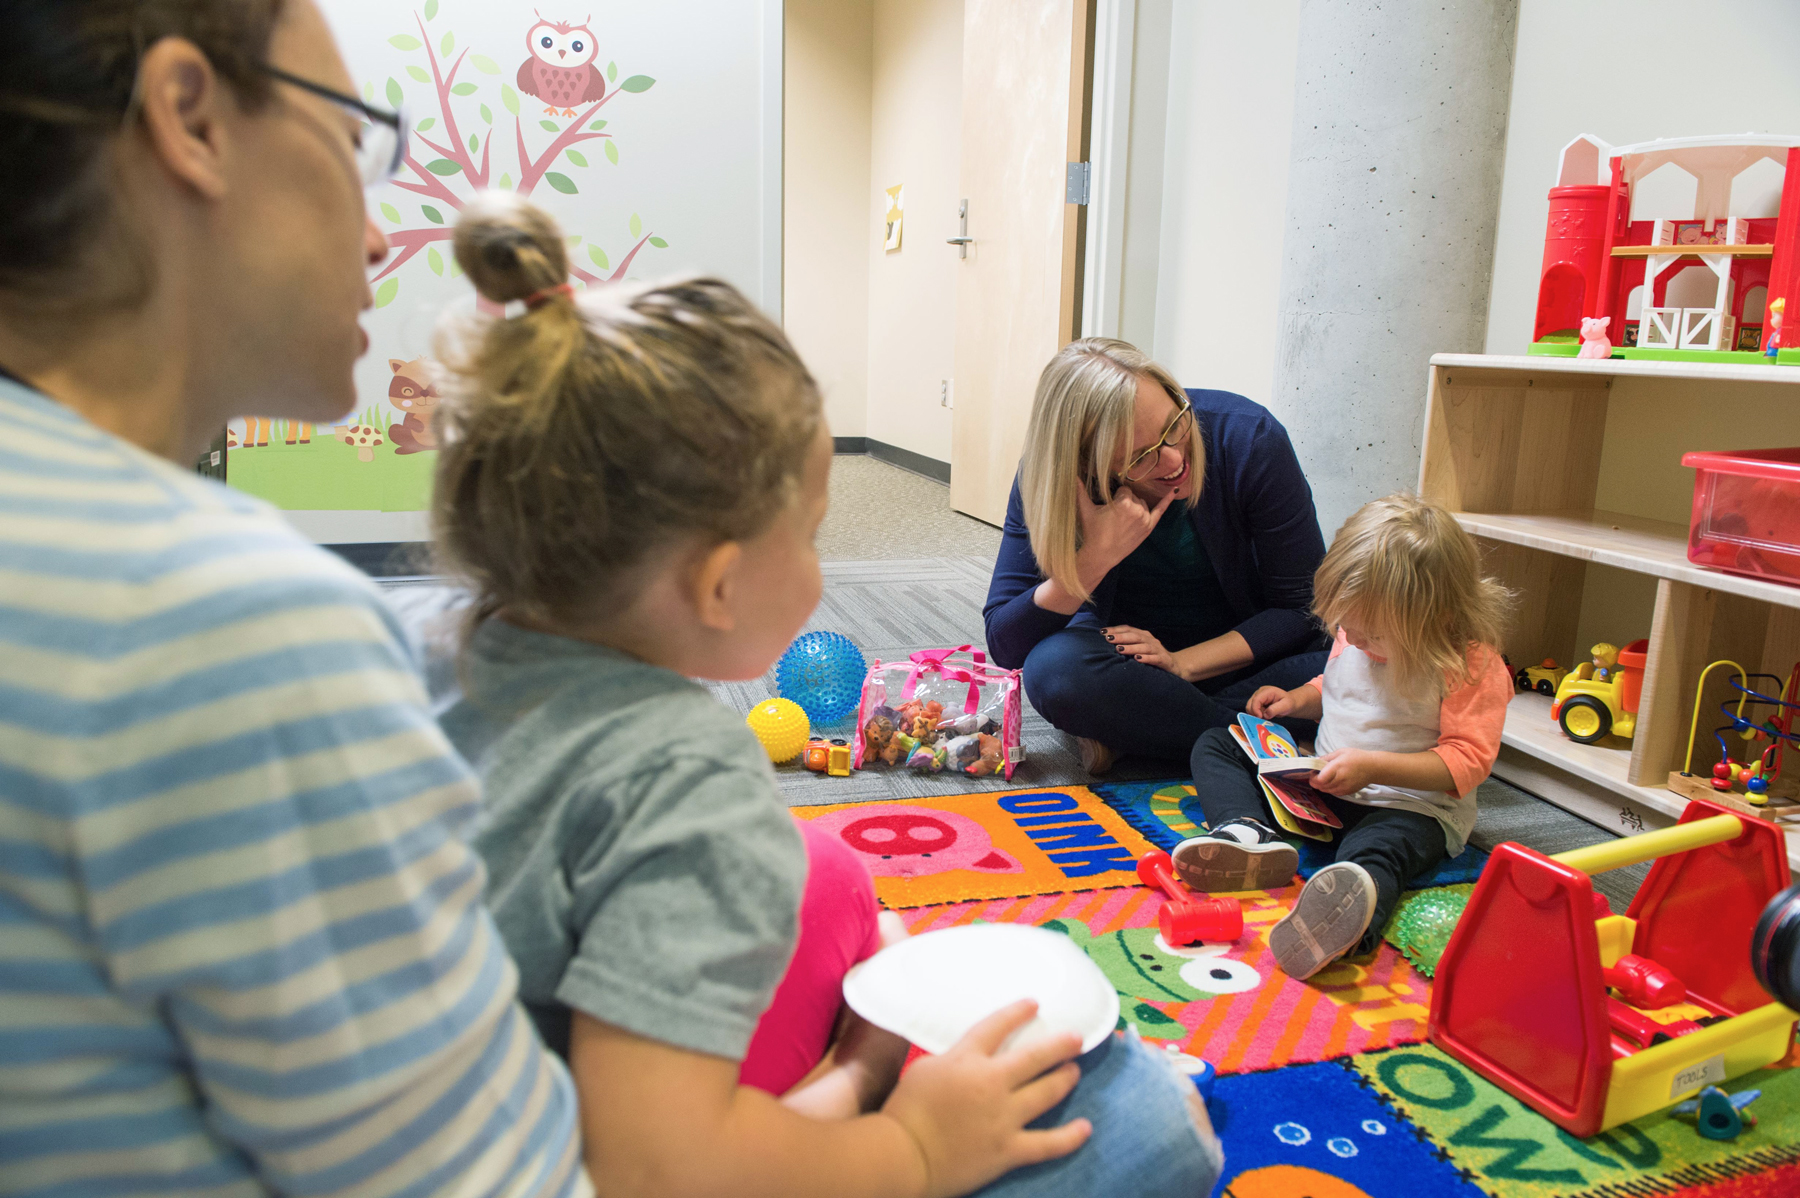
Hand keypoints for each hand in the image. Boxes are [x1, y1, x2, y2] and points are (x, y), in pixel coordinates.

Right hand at [882, 1000, 1090, 1197]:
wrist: (903, 1156)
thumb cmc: (904, 1111)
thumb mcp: (924, 1070)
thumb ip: (951, 1060)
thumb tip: (966, 1057)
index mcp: (966, 1059)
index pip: (997, 1026)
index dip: (1018, 1012)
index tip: (1034, 1003)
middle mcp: (992, 1083)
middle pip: (1035, 1056)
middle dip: (1060, 1044)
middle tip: (1077, 1038)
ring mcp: (1004, 1117)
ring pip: (1047, 1092)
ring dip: (1065, 1078)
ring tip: (1074, 1071)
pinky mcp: (1009, 1150)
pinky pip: (1048, 1144)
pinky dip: (1070, 1136)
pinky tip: (1086, 1128)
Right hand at [1075, 479, 1172, 581]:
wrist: (1100, 555)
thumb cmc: (1092, 532)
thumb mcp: (1085, 510)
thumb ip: (1080, 491)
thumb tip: (1071, 475)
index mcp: (1124, 503)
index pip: (1124, 490)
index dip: (1116, 497)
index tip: (1109, 506)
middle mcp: (1138, 509)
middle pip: (1134, 496)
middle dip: (1125, 502)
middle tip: (1114, 516)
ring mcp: (1145, 519)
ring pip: (1142, 504)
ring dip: (1135, 507)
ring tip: (1123, 519)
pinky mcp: (1149, 528)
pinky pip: (1161, 511)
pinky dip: (1167, 500)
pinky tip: (1174, 490)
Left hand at [1104, 624, 1181, 676]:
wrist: (1175, 666)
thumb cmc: (1152, 657)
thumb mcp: (1139, 648)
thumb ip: (1127, 645)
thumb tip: (1107, 642)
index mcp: (1143, 635)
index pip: (1129, 629)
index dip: (1116, 629)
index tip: (1102, 632)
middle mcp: (1151, 640)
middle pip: (1135, 636)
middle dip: (1121, 637)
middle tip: (1108, 639)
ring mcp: (1158, 649)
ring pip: (1144, 647)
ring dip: (1131, 647)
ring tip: (1119, 649)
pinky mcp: (1164, 660)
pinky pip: (1155, 658)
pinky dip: (1146, 658)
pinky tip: (1137, 659)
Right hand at [1246, 685, 1294, 717]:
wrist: (1289, 703)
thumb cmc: (1289, 703)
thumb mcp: (1286, 706)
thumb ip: (1275, 709)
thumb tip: (1265, 714)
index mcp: (1267, 691)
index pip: (1256, 700)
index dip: (1256, 709)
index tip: (1261, 717)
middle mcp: (1259, 692)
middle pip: (1250, 704)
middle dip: (1255, 713)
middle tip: (1265, 717)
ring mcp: (1257, 697)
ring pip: (1249, 708)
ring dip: (1256, 714)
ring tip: (1266, 715)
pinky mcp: (1256, 702)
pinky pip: (1252, 710)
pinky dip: (1256, 714)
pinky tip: (1264, 714)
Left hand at [1312, 748, 1378, 795]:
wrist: (1373, 768)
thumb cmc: (1357, 757)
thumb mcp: (1341, 752)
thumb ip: (1327, 758)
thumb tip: (1315, 761)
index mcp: (1337, 767)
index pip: (1320, 779)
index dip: (1313, 776)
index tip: (1313, 771)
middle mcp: (1340, 779)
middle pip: (1321, 786)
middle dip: (1315, 781)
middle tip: (1316, 774)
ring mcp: (1344, 787)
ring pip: (1326, 790)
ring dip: (1322, 785)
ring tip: (1324, 777)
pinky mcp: (1347, 792)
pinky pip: (1333, 792)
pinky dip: (1329, 788)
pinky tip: (1332, 781)